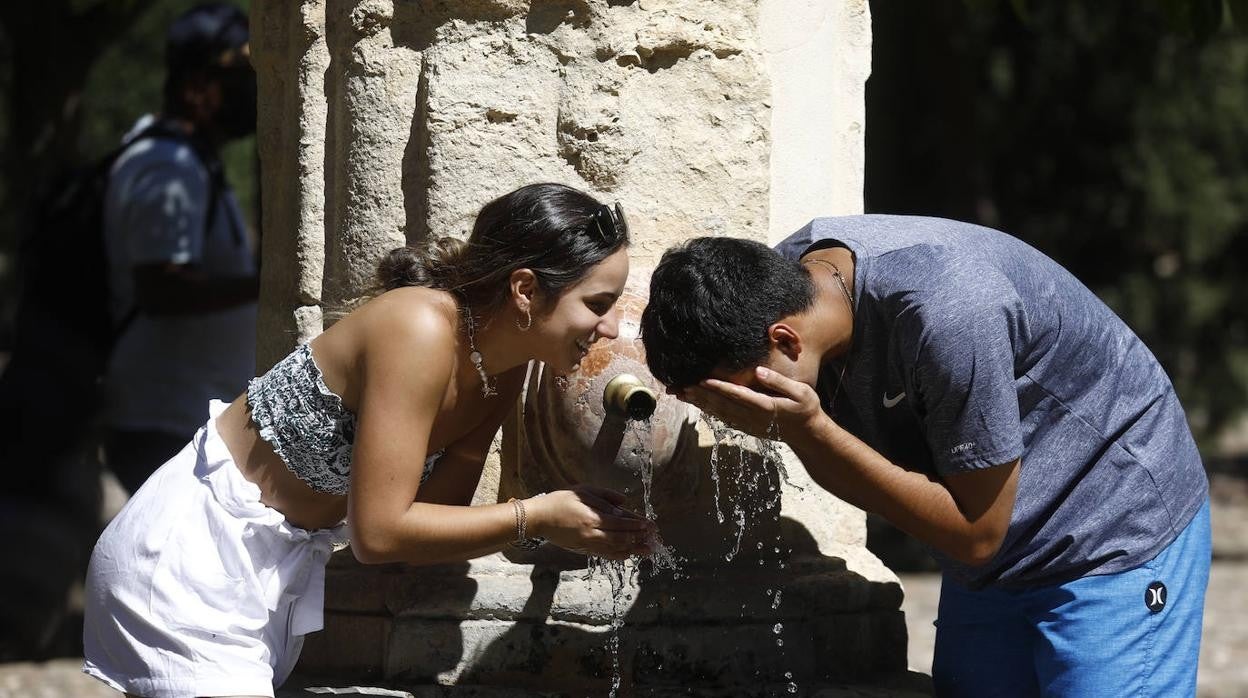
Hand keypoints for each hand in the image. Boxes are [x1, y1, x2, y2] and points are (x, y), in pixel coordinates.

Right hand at [526, 484, 655, 559]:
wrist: (540, 518)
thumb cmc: (561, 500)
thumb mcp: (584, 491)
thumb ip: (605, 496)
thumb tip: (624, 502)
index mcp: (592, 516)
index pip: (620, 522)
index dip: (637, 524)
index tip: (650, 525)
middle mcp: (591, 533)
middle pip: (621, 538)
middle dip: (639, 537)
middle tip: (654, 537)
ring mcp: (587, 544)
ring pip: (615, 549)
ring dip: (633, 549)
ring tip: (647, 549)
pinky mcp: (583, 550)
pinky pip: (605, 554)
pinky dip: (618, 555)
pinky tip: (629, 554)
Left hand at [678, 366, 825, 441]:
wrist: (809, 435)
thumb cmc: (807, 409)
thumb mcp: (801, 392)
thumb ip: (779, 382)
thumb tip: (759, 372)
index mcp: (765, 407)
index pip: (737, 395)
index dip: (718, 387)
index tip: (702, 380)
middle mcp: (753, 417)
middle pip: (722, 405)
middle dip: (700, 395)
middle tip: (681, 386)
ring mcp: (749, 425)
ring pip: (720, 413)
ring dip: (701, 403)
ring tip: (682, 394)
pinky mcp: (747, 428)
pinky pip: (724, 418)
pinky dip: (710, 411)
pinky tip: (699, 405)